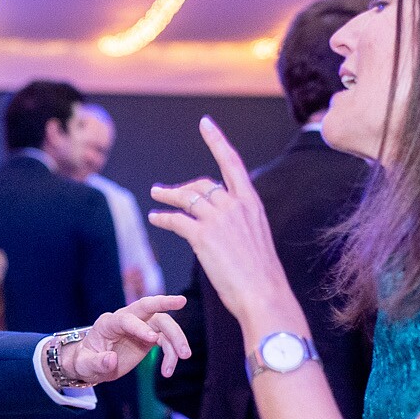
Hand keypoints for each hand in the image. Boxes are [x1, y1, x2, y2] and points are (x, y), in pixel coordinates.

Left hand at [55, 293, 190, 384]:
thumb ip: (97, 362)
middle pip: (147, 307)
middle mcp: (126, 319)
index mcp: (108, 323)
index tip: (152, 339)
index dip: (139, 327)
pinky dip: (171, 354)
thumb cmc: (85, 361)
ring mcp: (139, 327)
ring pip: (163, 324)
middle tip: (183, 301)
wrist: (93, 364)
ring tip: (184, 357)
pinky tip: (168, 371)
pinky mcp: (149, 338)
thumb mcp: (84, 365)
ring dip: (176, 338)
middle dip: (165, 302)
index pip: (126, 319)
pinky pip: (165, 341)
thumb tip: (111, 360)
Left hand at [148, 117, 296, 327]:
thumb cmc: (261, 276)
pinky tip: (156, 218)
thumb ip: (239, 225)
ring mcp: (219, 218)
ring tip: (155, 194)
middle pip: (203, 185)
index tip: (205, 124)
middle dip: (183, 187)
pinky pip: (176, 220)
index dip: (216, 141)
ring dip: (168, 196)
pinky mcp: (203, 236)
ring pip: (187, 198)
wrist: (264, 295)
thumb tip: (219, 226)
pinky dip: (163, 217)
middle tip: (167, 191)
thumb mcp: (256, 240)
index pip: (231, 163)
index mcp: (252, 204)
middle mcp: (235, 205)